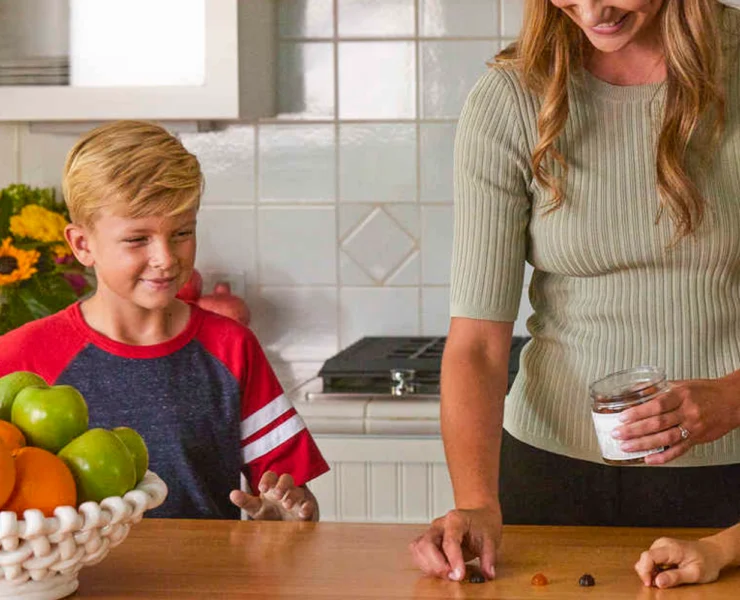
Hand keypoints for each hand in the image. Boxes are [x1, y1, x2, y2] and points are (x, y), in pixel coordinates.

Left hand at [229, 472, 317, 520]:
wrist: (289, 527)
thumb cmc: (272, 513)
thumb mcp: (257, 509)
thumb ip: (246, 502)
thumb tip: (232, 494)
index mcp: (272, 487)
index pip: (270, 476)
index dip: (267, 480)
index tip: (262, 489)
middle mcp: (286, 489)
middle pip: (287, 479)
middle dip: (282, 485)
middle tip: (277, 495)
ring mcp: (298, 498)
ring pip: (298, 491)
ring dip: (293, 496)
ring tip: (286, 505)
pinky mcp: (308, 508)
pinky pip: (309, 504)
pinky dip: (307, 507)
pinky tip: (302, 512)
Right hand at [408, 504, 501, 580]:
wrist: (477, 517)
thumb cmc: (481, 526)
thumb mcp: (490, 540)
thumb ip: (489, 557)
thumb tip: (488, 574)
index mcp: (455, 519)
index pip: (449, 540)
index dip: (453, 560)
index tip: (459, 575)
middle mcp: (439, 525)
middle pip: (426, 544)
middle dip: (437, 565)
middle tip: (452, 576)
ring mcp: (431, 532)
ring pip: (418, 549)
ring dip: (430, 566)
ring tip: (447, 574)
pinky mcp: (426, 541)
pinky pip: (418, 554)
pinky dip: (426, 565)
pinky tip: (440, 570)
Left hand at [611, 377, 739, 463]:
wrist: (733, 401)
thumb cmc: (706, 391)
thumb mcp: (682, 384)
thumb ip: (659, 389)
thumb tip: (633, 391)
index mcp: (681, 395)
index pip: (657, 405)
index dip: (638, 412)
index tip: (622, 417)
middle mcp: (687, 411)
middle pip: (658, 423)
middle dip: (635, 430)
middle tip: (618, 434)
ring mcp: (693, 427)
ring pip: (666, 438)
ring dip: (644, 444)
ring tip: (627, 447)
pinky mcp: (697, 439)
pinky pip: (679, 450)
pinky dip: (663, 456)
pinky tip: (649, 459)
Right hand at [635, 536, 725, 587]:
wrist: (712, 552)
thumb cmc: (706, 562)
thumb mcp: (695, 574)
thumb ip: (676, 577)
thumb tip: (658, 582)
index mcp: (671, 548)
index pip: (648, 557)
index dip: (645, 572)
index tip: (649, 584)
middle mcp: (662, 543)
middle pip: (644, 558)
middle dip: (647, 573)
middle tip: (659, 585)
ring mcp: (660, 544)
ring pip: (645, 559)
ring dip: (650, 572)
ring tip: (665, 579)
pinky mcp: (660, 548)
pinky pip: (650, 559)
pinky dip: (653, 569)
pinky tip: (664, 574)